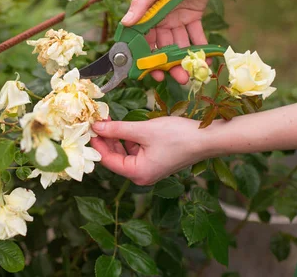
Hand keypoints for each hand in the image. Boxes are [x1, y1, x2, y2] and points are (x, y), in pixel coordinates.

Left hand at [91, 117, 209, 185]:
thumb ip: (117, 129)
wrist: (207, 139)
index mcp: (137, 173)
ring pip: (125, 153)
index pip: (108, 160)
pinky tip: (125, 126)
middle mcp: (142, 175)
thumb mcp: (143, 130)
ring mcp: (149, 169)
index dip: (96, 143)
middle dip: (106, 139)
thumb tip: (96, 127)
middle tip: (98, 121)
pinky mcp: (156, 161)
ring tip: (109, 120)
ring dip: (117, 138)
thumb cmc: (178, 136)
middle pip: (115, 158)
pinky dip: (129, 139)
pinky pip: (136, 151)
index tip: (88, 128)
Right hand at [122, 0, 214, 83]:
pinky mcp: (193, 18)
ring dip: (183, 61)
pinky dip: (201, 50)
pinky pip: (196, 38)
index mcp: (147, 13)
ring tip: (190, 76)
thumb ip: (140, 4)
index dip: (144, 57)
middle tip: (175, 79)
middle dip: (167, 64)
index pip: (142, 40)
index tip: (149, 72)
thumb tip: (125, 23)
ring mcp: (176, 20)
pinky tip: (206, 63)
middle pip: (161, 47)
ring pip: (178, 46)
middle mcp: (159, 19)